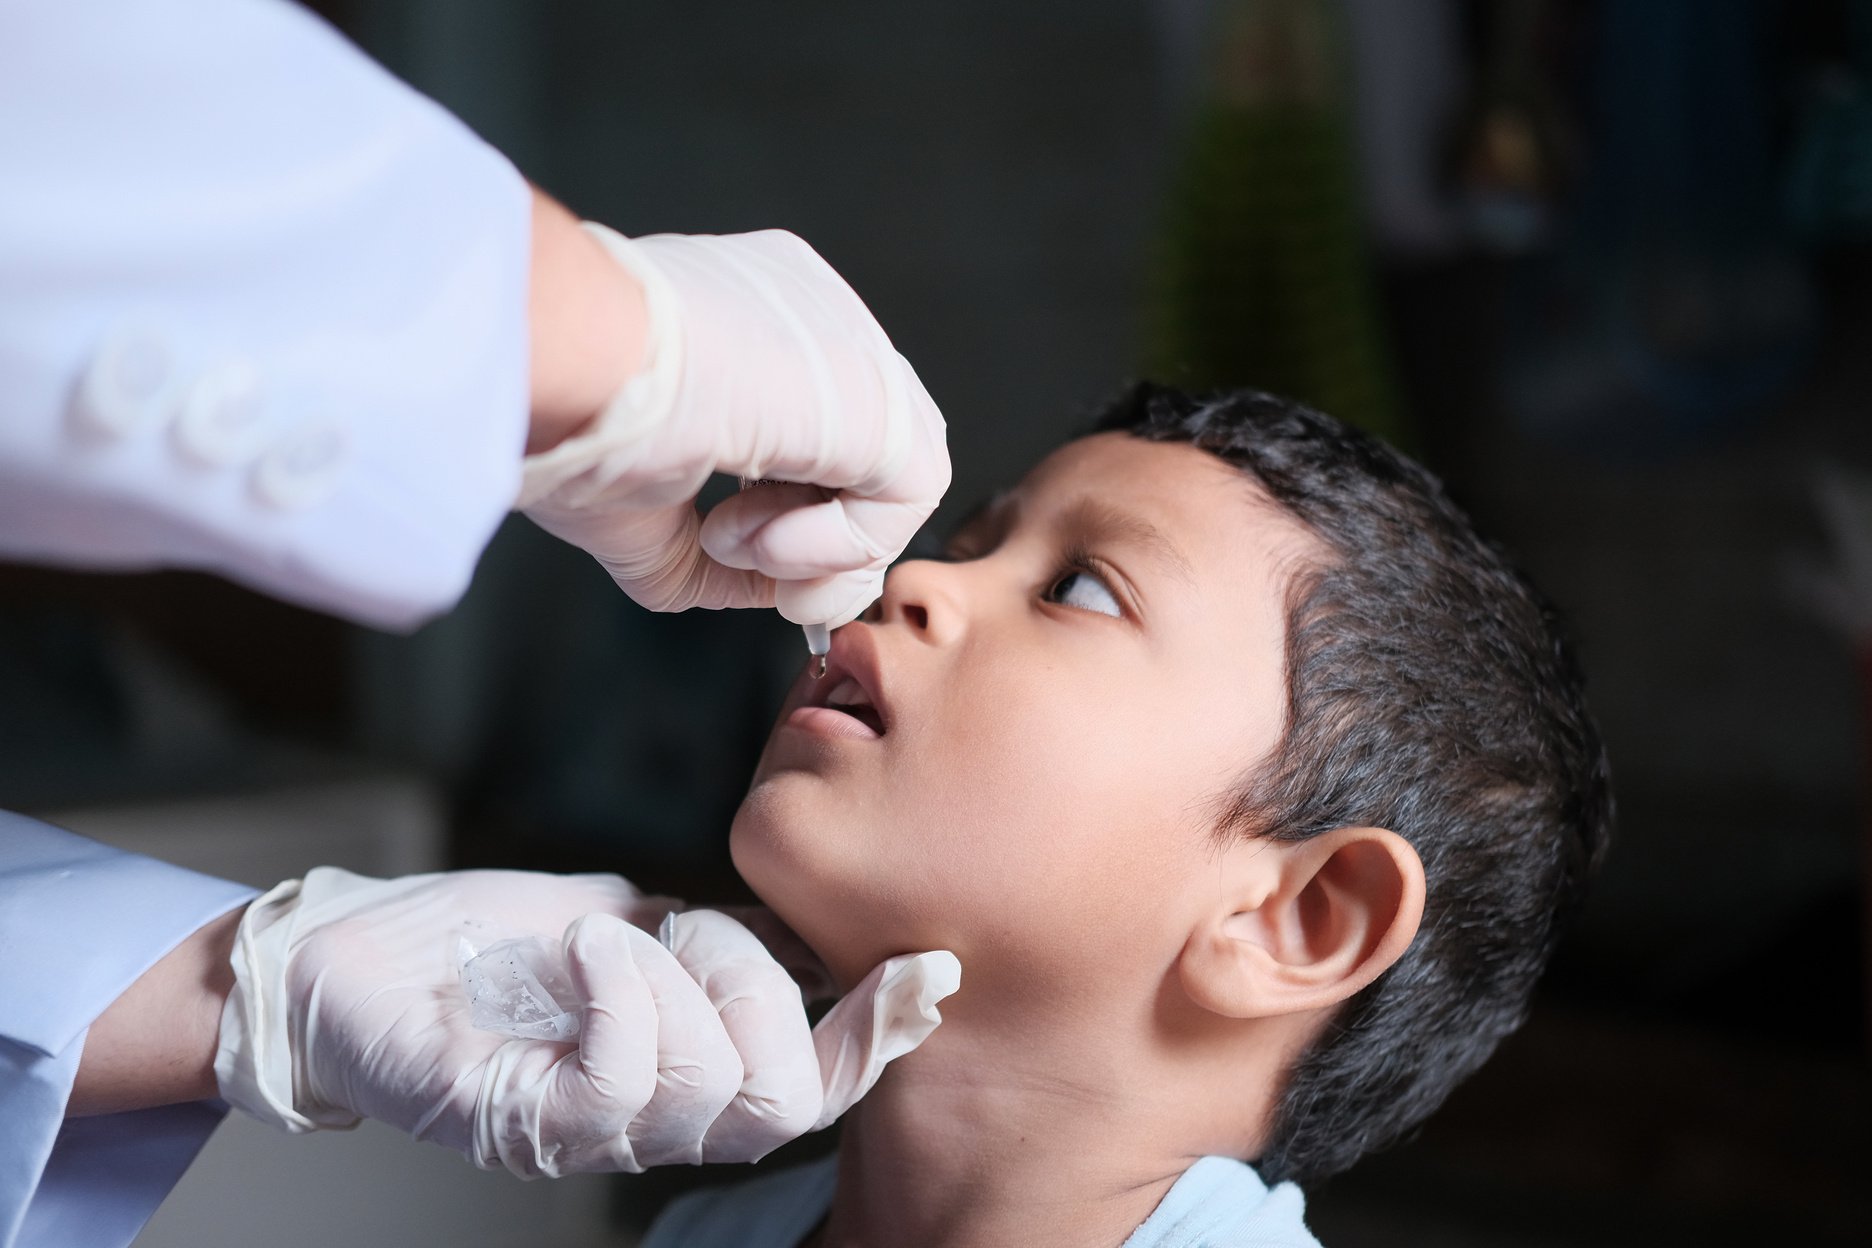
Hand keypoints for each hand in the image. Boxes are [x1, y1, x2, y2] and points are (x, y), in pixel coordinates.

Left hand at [214, 868, 957, 1175]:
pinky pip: (623, 1073)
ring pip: (710, 1083)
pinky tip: (583, 950)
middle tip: (687, 929)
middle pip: (781, 1101)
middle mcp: (652, 1127)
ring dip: (677, 976)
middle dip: (757, 988)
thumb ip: (715, 939)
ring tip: (613, 937)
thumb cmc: (484, 946)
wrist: (350, 962)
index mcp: (687, 1078)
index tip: (921, 966)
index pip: (813, 1088)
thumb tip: (804, 932)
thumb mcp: (628, 922)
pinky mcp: (527, 1124)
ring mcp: (590, 1134)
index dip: (876, 1038)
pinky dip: (620, 987)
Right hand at [519, 226, 949, 628]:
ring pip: (890, 476)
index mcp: (749, 308)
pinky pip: (909, 493)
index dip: (783, 505)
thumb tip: (764, 589)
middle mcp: (810, 310)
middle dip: (815, 537)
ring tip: (733, 545)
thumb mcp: (640, 501)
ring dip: (819, 549)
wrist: (563, 360)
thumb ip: (714, 551)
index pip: (811, 419)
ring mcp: (850, 340)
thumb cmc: (566, 409)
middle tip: (750, 569)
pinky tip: (763, 543)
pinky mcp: (880, 391)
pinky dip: (838, 546)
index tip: (720, 542)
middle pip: (862, 449)